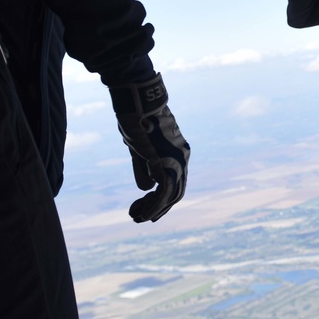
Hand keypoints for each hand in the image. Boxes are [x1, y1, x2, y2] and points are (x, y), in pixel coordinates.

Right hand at [109, 74, 189, 221]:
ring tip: (136, 217)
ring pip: (171, 195)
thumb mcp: (139, 147)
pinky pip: (164, 191)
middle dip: (157, 208)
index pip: (174, 183)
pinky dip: (154, 205)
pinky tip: (142, 214)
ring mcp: (177, 160)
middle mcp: (182, 158)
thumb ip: (144, 168)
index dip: (161, 199)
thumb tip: (146, 188)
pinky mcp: (166, 161)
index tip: (143, 208)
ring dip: (154, 209)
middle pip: (176, 192)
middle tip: (138, 218)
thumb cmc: (137, 120)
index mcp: (178, 153)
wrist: (138, 100)